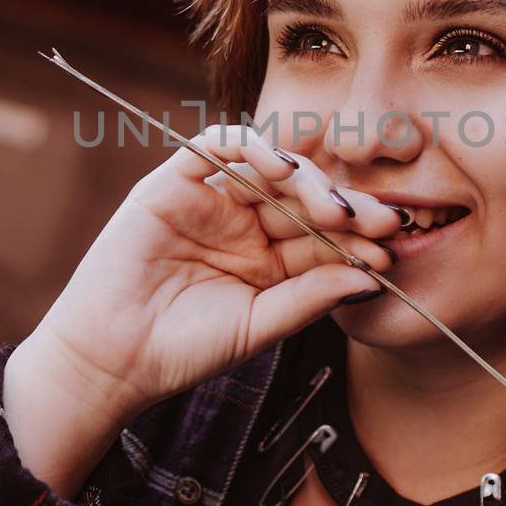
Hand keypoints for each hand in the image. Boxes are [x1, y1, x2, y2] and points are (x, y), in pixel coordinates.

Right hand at [3, 126, 401, 494]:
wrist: (113, 360)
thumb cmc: (183, 350)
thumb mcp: (260, 326)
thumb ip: (311, 297)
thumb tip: (373, 275)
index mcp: (270, 259)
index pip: (324, 234)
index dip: (360, 236)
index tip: (393, 248)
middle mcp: (245, 223)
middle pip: (306, 196)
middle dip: (347, 205)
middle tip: (381, 220)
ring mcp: (212, 200)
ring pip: (271, 167)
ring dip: (308, 179)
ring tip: (331, 207)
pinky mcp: (174, 182)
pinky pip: (216, 145)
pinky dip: (250, 145)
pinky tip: (280, 166)